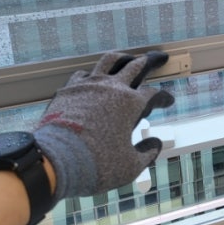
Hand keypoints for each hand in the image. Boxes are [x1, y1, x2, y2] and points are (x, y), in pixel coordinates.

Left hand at [34, 51, 173, 202]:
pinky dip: (93, 74)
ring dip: (123, 58)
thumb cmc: (97, 165)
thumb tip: (156, 144)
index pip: (154, 94)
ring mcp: (89, 85)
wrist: (55, 160)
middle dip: (151, 61)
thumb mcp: (130, 167)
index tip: (168, 101)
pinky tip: (94, 78)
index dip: (163, 97)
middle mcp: (113, 88)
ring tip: (128, 58)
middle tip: (160, 58)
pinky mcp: (69, 89)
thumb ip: (147, 154)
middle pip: (136, 65)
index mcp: (131, 104)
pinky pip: (84, 74)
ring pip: (110, 60)